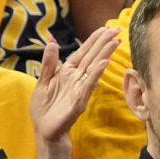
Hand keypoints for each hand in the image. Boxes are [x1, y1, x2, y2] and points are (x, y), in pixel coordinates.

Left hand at [31, 24, 120, 158]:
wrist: (44, 130)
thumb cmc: (44, 108)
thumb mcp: (42, 82)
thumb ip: (48, 64)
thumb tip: (52, 43)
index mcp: (67, 72)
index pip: (82, 52)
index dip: (93, 40)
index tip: (105, 28)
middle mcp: (76, 78)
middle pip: (91, 56)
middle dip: (103, 43)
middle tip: (117, 29)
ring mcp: (80, 89)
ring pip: (93, 67)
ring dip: (104, 54)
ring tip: (115, 41)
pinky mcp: (79, 100)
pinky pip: (89, 84)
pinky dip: (96, 73)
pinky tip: (103, 63)